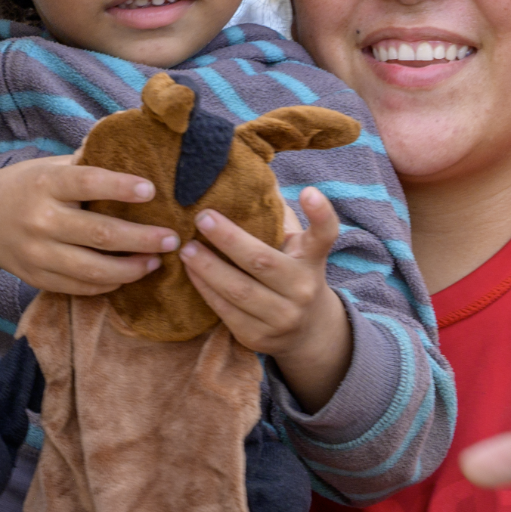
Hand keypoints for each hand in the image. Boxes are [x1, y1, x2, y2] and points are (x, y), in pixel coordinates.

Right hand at [0, 152, 176, 295]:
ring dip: (131, 269)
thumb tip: (132, 145)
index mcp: (46, 184)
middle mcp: (41, 220)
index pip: (89, 183)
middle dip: (142, 239)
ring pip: (93, 270)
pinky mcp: (37, 278)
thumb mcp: (49, 166)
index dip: (121, 187)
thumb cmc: (26, 186)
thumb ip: (86, 163)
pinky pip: (80, 288)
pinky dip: (109, 285)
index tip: (152, 190)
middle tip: (171, 238)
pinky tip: (129, 275)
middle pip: (100, 235)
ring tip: (156, 261)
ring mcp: (38, 254)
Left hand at [180, 185, 351, 409]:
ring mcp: (283, 317)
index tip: (308, 190)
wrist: (307, 332)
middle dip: (228, 239)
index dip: (320, 213)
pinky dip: (205, 290)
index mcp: (312, 259)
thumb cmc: (292, 271)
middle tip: (201, 218)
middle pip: (262, 261)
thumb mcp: (295, 245)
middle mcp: (303, 288)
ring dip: (207, 268)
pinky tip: (190, 273)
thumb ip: (276, 215)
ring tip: (185, 249)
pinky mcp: (260, 338)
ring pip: (239, 291)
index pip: (325, 234)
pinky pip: (226, 312)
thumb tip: (248, 174)